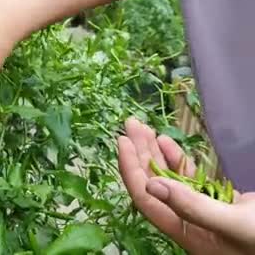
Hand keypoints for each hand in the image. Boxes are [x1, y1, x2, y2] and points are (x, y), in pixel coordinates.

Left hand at [117, 118, 254, 253]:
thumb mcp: (234, 226)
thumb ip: (193, 207)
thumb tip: (153, 186)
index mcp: (187, 233)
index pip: (147, 200)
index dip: (131, 170)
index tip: (122, 142)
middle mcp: (189, 222)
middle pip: (154, 186)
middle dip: (140, 154)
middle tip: (130, 124)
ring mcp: (203, 212)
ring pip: (170, 179)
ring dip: (155, 153)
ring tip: (142, 128)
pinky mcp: (219, 203)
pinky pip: (190, 180)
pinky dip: (178, 161)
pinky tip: (167, 143)